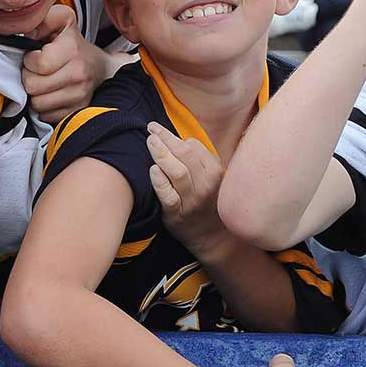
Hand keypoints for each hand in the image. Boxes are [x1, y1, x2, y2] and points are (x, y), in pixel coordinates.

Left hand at [22, 4, 112, 123]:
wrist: (100, 67)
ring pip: (37, 104)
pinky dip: (45, 107)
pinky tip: (50, 94)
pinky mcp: (77, 110)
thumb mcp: (62, 20)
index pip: (38, 64)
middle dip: (29, 78)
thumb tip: (27, 32)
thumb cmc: (73, 44)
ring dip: (35, 94)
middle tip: (36, 71)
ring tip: (43, 82)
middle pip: (33, 86)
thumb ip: (44, 19)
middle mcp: (78, 74)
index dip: (29, 61)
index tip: (34, 57)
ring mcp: (79, 95)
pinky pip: (46, 116)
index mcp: (72, 49)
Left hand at [148, 122, 228, 259]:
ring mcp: (191, 201)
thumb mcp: (214, 179)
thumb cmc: (208, 203)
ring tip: (150, 141)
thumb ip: (201, 160)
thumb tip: (180, 139)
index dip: (177, 138)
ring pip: (178, 172)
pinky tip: (152, 170)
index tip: (162, 132)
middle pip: (185, 155)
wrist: (213, 238)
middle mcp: (206, 185)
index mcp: (215, 172)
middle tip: (151, 128)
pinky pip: (168, 196)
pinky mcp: (176, 214)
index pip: (195, 147)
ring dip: (162, 154)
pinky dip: (160, 182)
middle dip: (166, 138)